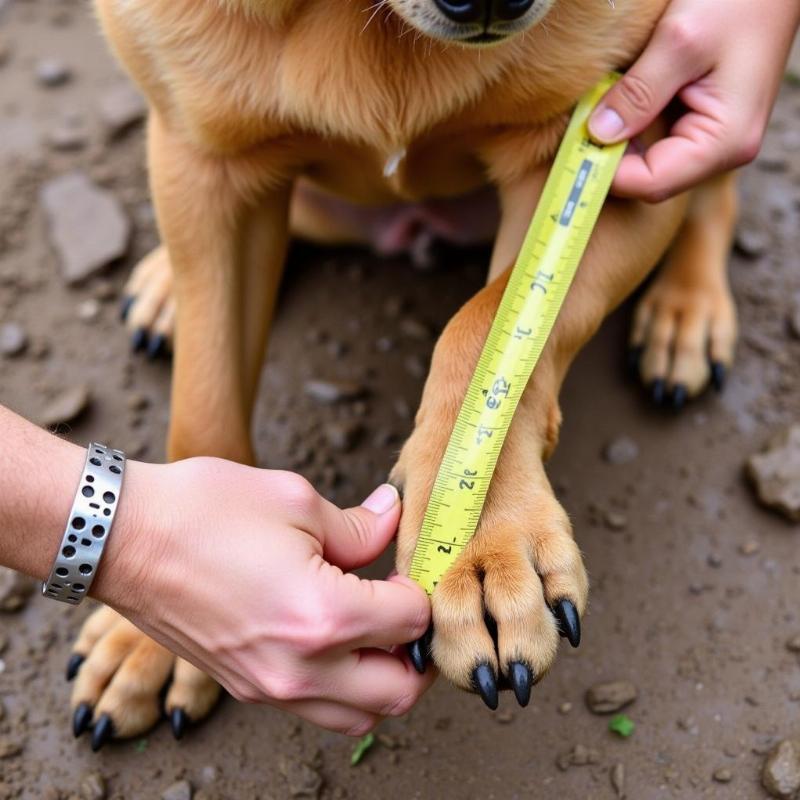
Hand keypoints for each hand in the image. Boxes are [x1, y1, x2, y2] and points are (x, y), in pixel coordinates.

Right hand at [100, 458, 432, 734]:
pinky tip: (334, 640)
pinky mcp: (246, 687)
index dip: (418, 589)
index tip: (407, 567)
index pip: (410, 622)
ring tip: (378, 633)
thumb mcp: (295, 500)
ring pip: (358, 717)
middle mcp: (300, 668)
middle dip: (417, 653)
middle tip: (408, 612)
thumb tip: (393, 518)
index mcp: (322, 617)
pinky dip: (342, 687)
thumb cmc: (204, 511)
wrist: (125, 537)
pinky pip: (315, 709)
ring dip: (383, 680)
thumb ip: (358, 525)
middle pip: (397, 692)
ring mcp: (269, 687)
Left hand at [588, 0, 799, 200]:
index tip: (574, 149)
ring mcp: (716, 139)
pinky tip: (617, 108)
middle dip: (611, 160)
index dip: (608, 173)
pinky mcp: (707, 122)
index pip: (651, 184)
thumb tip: (597, 134)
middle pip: (650, 180)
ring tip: (595, 115)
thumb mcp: (680, 40)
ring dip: (620, 144)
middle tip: (577, 130)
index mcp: (725, 141)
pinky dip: (634, 129)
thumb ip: (637, 92)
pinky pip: (661, 141)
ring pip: (652, 164)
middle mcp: (723, 151)